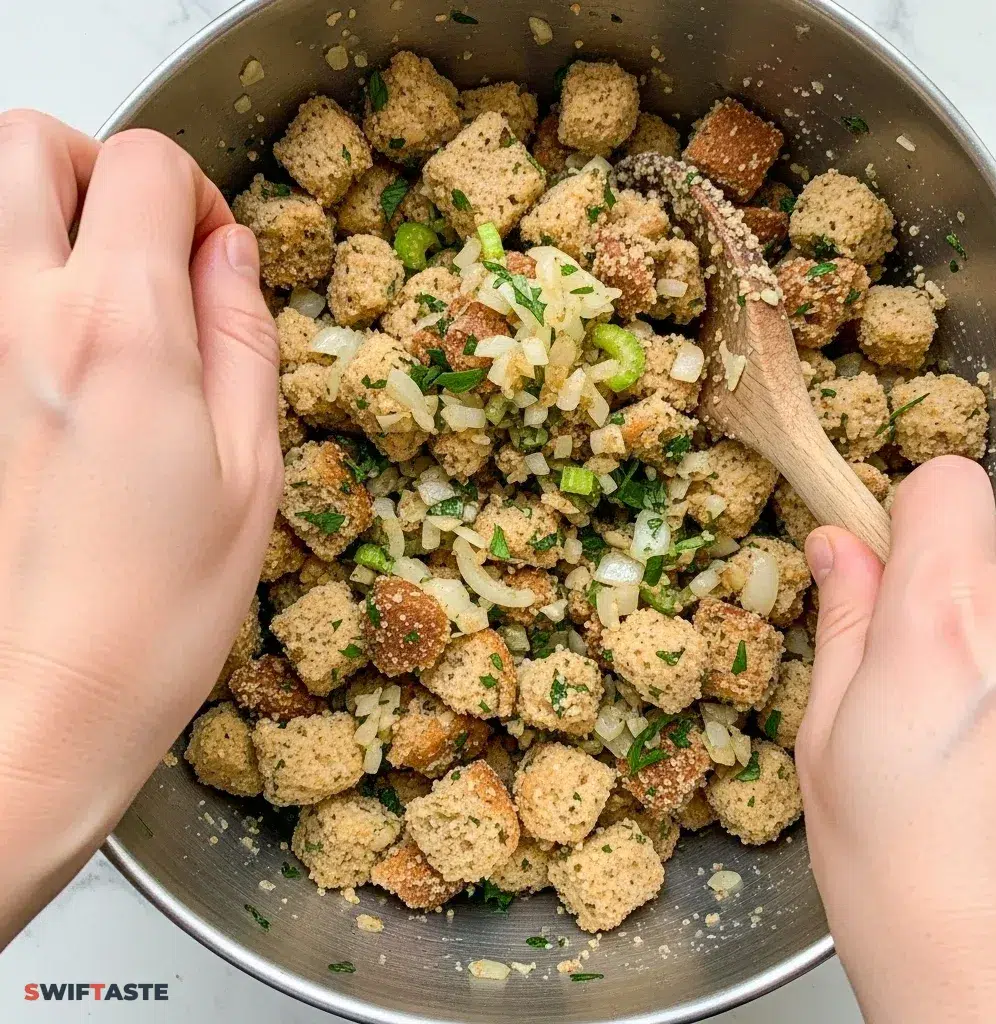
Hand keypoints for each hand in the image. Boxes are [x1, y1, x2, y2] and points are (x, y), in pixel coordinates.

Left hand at [0, 111, 280, 943]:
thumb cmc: (154, 618)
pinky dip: (6, 301)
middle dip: (91, 172)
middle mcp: (12, 316)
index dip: (192, 193)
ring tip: (75, 299)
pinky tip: (33, 370)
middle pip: (25, 144)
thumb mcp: (249, 480)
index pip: (145, 167)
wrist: (26, 717)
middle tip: (129, 247)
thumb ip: (243, 343)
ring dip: (30, 221)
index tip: (207, 257)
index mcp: (119, 332)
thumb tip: (231, 255)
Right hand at [798, 456, 995, 1022]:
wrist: (988, 971)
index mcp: (942, 622)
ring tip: (971, 699)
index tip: (884, 559)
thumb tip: (839, 545)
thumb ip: (846, 620)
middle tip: (922, 647)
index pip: (948, 484)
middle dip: (957, 566)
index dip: (908, 513)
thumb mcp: (828, 732)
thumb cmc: (890, 863)